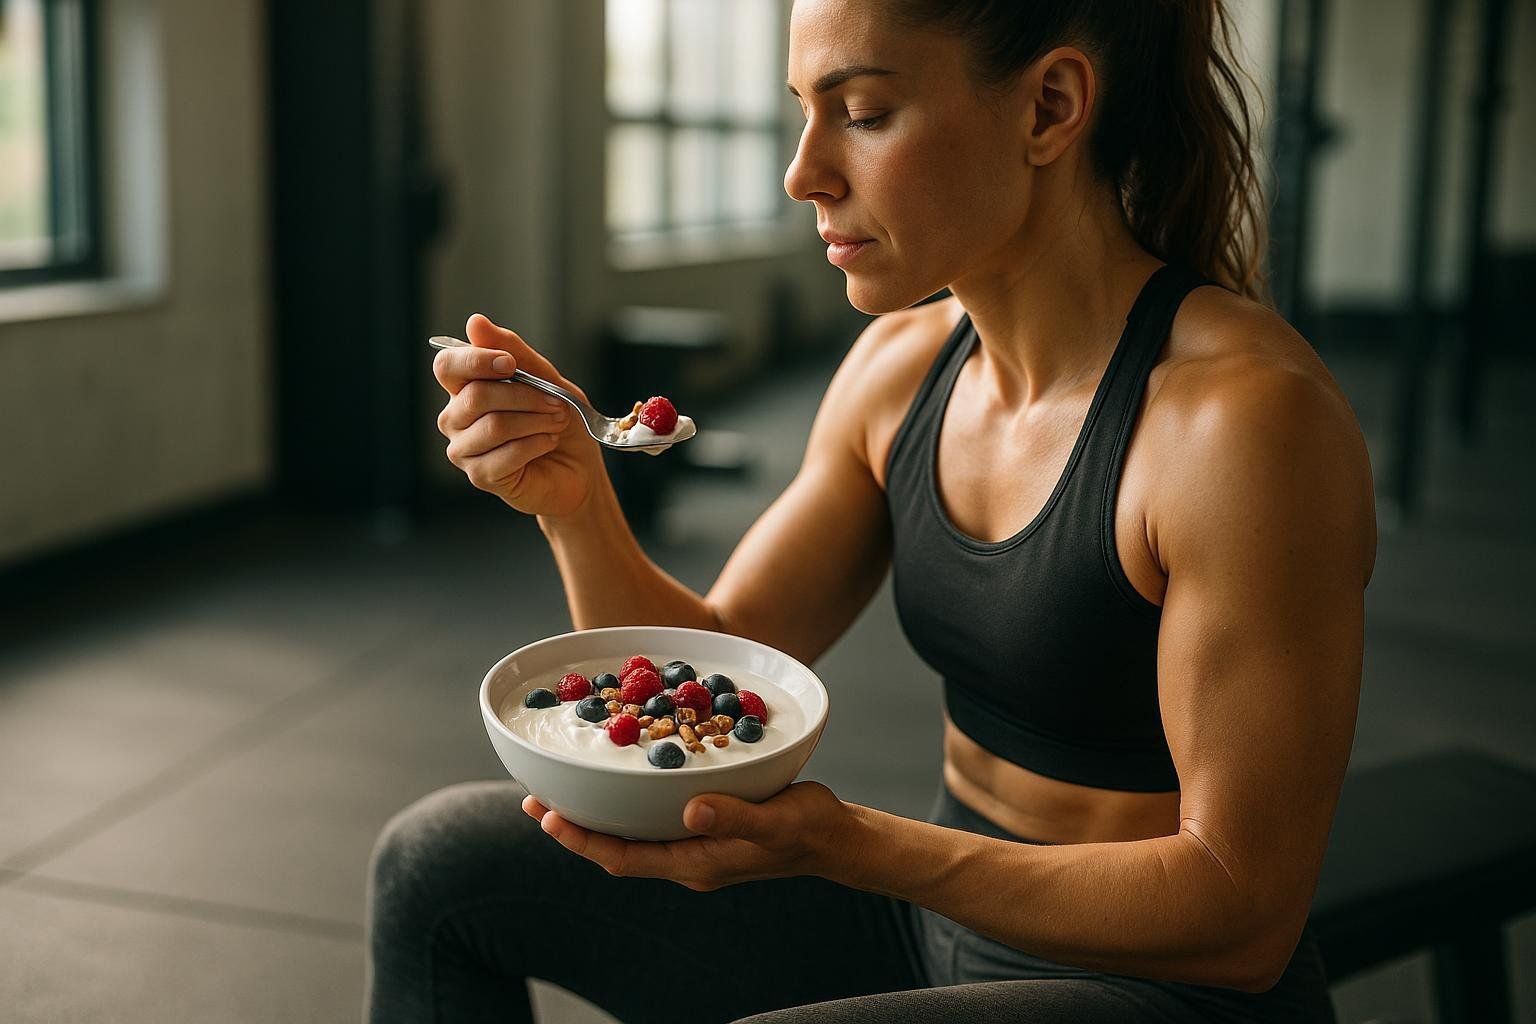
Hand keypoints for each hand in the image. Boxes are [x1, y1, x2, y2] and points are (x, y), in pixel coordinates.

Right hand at [434, 313, 602, 516]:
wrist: (580, 468)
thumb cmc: (560, 421)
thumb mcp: (547, 378)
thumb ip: (514, 352)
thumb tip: (475, 322)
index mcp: (465, 388)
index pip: (448, 366)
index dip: (477, 360)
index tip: (511, 364)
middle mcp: (456, 418)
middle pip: (476, 395)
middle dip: (525, 395)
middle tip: (556, 403)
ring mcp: (464, 449)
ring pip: (494, 425)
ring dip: (536, 420)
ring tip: (557, 422)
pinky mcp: (480, 476)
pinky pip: (506, 454)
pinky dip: (536, 444)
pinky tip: (549, 442)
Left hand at [523, 782, 852, 890]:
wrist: (834, 839)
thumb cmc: (807, 830)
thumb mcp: (774, 820)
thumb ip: (733, 817)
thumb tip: (689, 811)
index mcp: (694, 863)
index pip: (622, 857)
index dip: (581, 839)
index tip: (547, 816)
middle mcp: (685, 859)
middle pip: (615, 848)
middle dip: (574, 827)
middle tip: (534, 799)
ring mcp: (693, 845)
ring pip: (630, 834)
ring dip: (595, 815)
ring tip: (562, 789)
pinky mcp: (703, 828)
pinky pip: (651, 820)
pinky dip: (626, 802)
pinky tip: (618, 779)